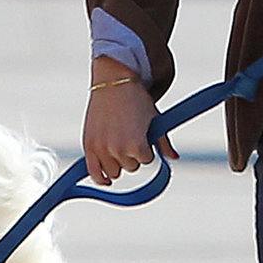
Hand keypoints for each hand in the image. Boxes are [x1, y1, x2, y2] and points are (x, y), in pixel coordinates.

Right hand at [82, 58, 179, 186]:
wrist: (114, 83)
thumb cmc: (136, 100)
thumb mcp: (154, 120)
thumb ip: (163, 143)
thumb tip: (173, 158)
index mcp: (136, 146)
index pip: (146, 160)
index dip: (146, 147)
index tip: (141, 132)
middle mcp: (118, 151)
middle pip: (131, 167)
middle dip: (132, 154)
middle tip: (128, 134)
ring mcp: (101, 150)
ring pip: (114, 171)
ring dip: (118, 162)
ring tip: (117, 142)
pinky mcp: (89, 146)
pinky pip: (94, 173)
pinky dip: (101, 178)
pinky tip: (106, 179)